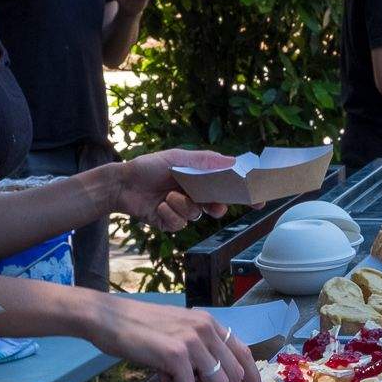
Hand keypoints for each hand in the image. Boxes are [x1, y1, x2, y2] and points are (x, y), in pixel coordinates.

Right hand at [89, 296, 261, 381]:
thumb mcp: (180, 330)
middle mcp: (205, 329)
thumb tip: (219, 377)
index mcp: (209, 323)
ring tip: (174, 380)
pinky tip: (159, 376)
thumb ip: (201, 347)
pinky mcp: (175, 354)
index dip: (254, 378)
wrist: (109, 318)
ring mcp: (191, 341)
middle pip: (234, 374)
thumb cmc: (141, 328)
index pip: (243, 352)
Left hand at [111, 150, 235, 230]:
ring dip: (182, 205)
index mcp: (200, 179)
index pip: (226, 187)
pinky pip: (179, 224)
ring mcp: (182, 210)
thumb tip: (233, 160)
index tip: (258, 199)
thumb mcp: (178, 157)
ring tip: (168, 195)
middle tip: (213, 204)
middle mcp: (194, 196)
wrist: (123, 183)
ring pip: (196, 215)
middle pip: (217, 206)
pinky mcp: (170, 222)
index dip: (242, 194)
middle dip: (216, 206)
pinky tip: (159, 206)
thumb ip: (205, 160)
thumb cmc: (149, 167)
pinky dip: (169, 214)